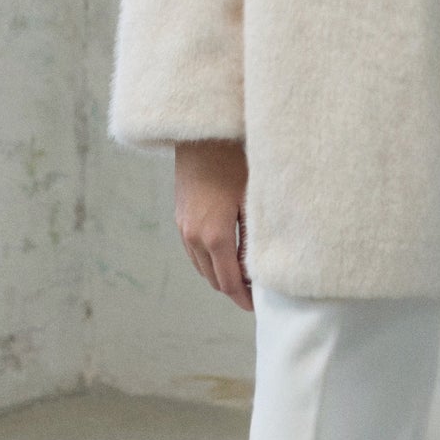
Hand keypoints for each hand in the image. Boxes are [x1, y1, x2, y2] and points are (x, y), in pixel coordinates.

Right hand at [173, 139, 252, 312]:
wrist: (202, 133)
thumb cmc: (234, 160)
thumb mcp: (253, 200)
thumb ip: (255, 239)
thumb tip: (259, 269)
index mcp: (215, 236)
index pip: (230, 282)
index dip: (244, 298)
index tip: (258, 306)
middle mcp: (194, 236)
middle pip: (213, 279)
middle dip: (233, 290)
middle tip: (255, 293)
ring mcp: (183, 227)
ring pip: (201, 267)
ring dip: (219, 275)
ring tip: (243, 275)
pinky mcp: (180, 217)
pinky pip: (193, 251)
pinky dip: (208, 260)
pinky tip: (226, 254)